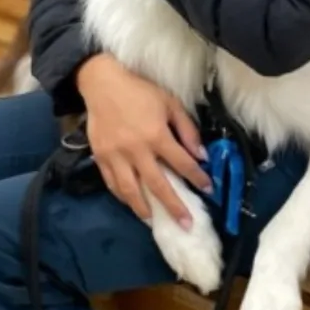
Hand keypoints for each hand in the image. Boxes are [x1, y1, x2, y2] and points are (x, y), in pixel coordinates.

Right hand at [77, 54, 211, 227]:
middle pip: (158, 185)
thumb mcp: (170, 103)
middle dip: (174, 207)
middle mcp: (136, 151)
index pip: (182, 163)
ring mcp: (116, 156)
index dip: (197, 177)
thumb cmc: (139, 91)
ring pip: (131, 191)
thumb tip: (200, 154)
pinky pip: (111, 184)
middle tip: (186, 224)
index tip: (208, 189)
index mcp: (156, 135)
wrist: (102, 84)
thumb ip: (187, 129)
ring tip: (154, 221)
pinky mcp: (100, 157)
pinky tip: (131, 202)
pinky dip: (122, 196)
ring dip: (144, 209)